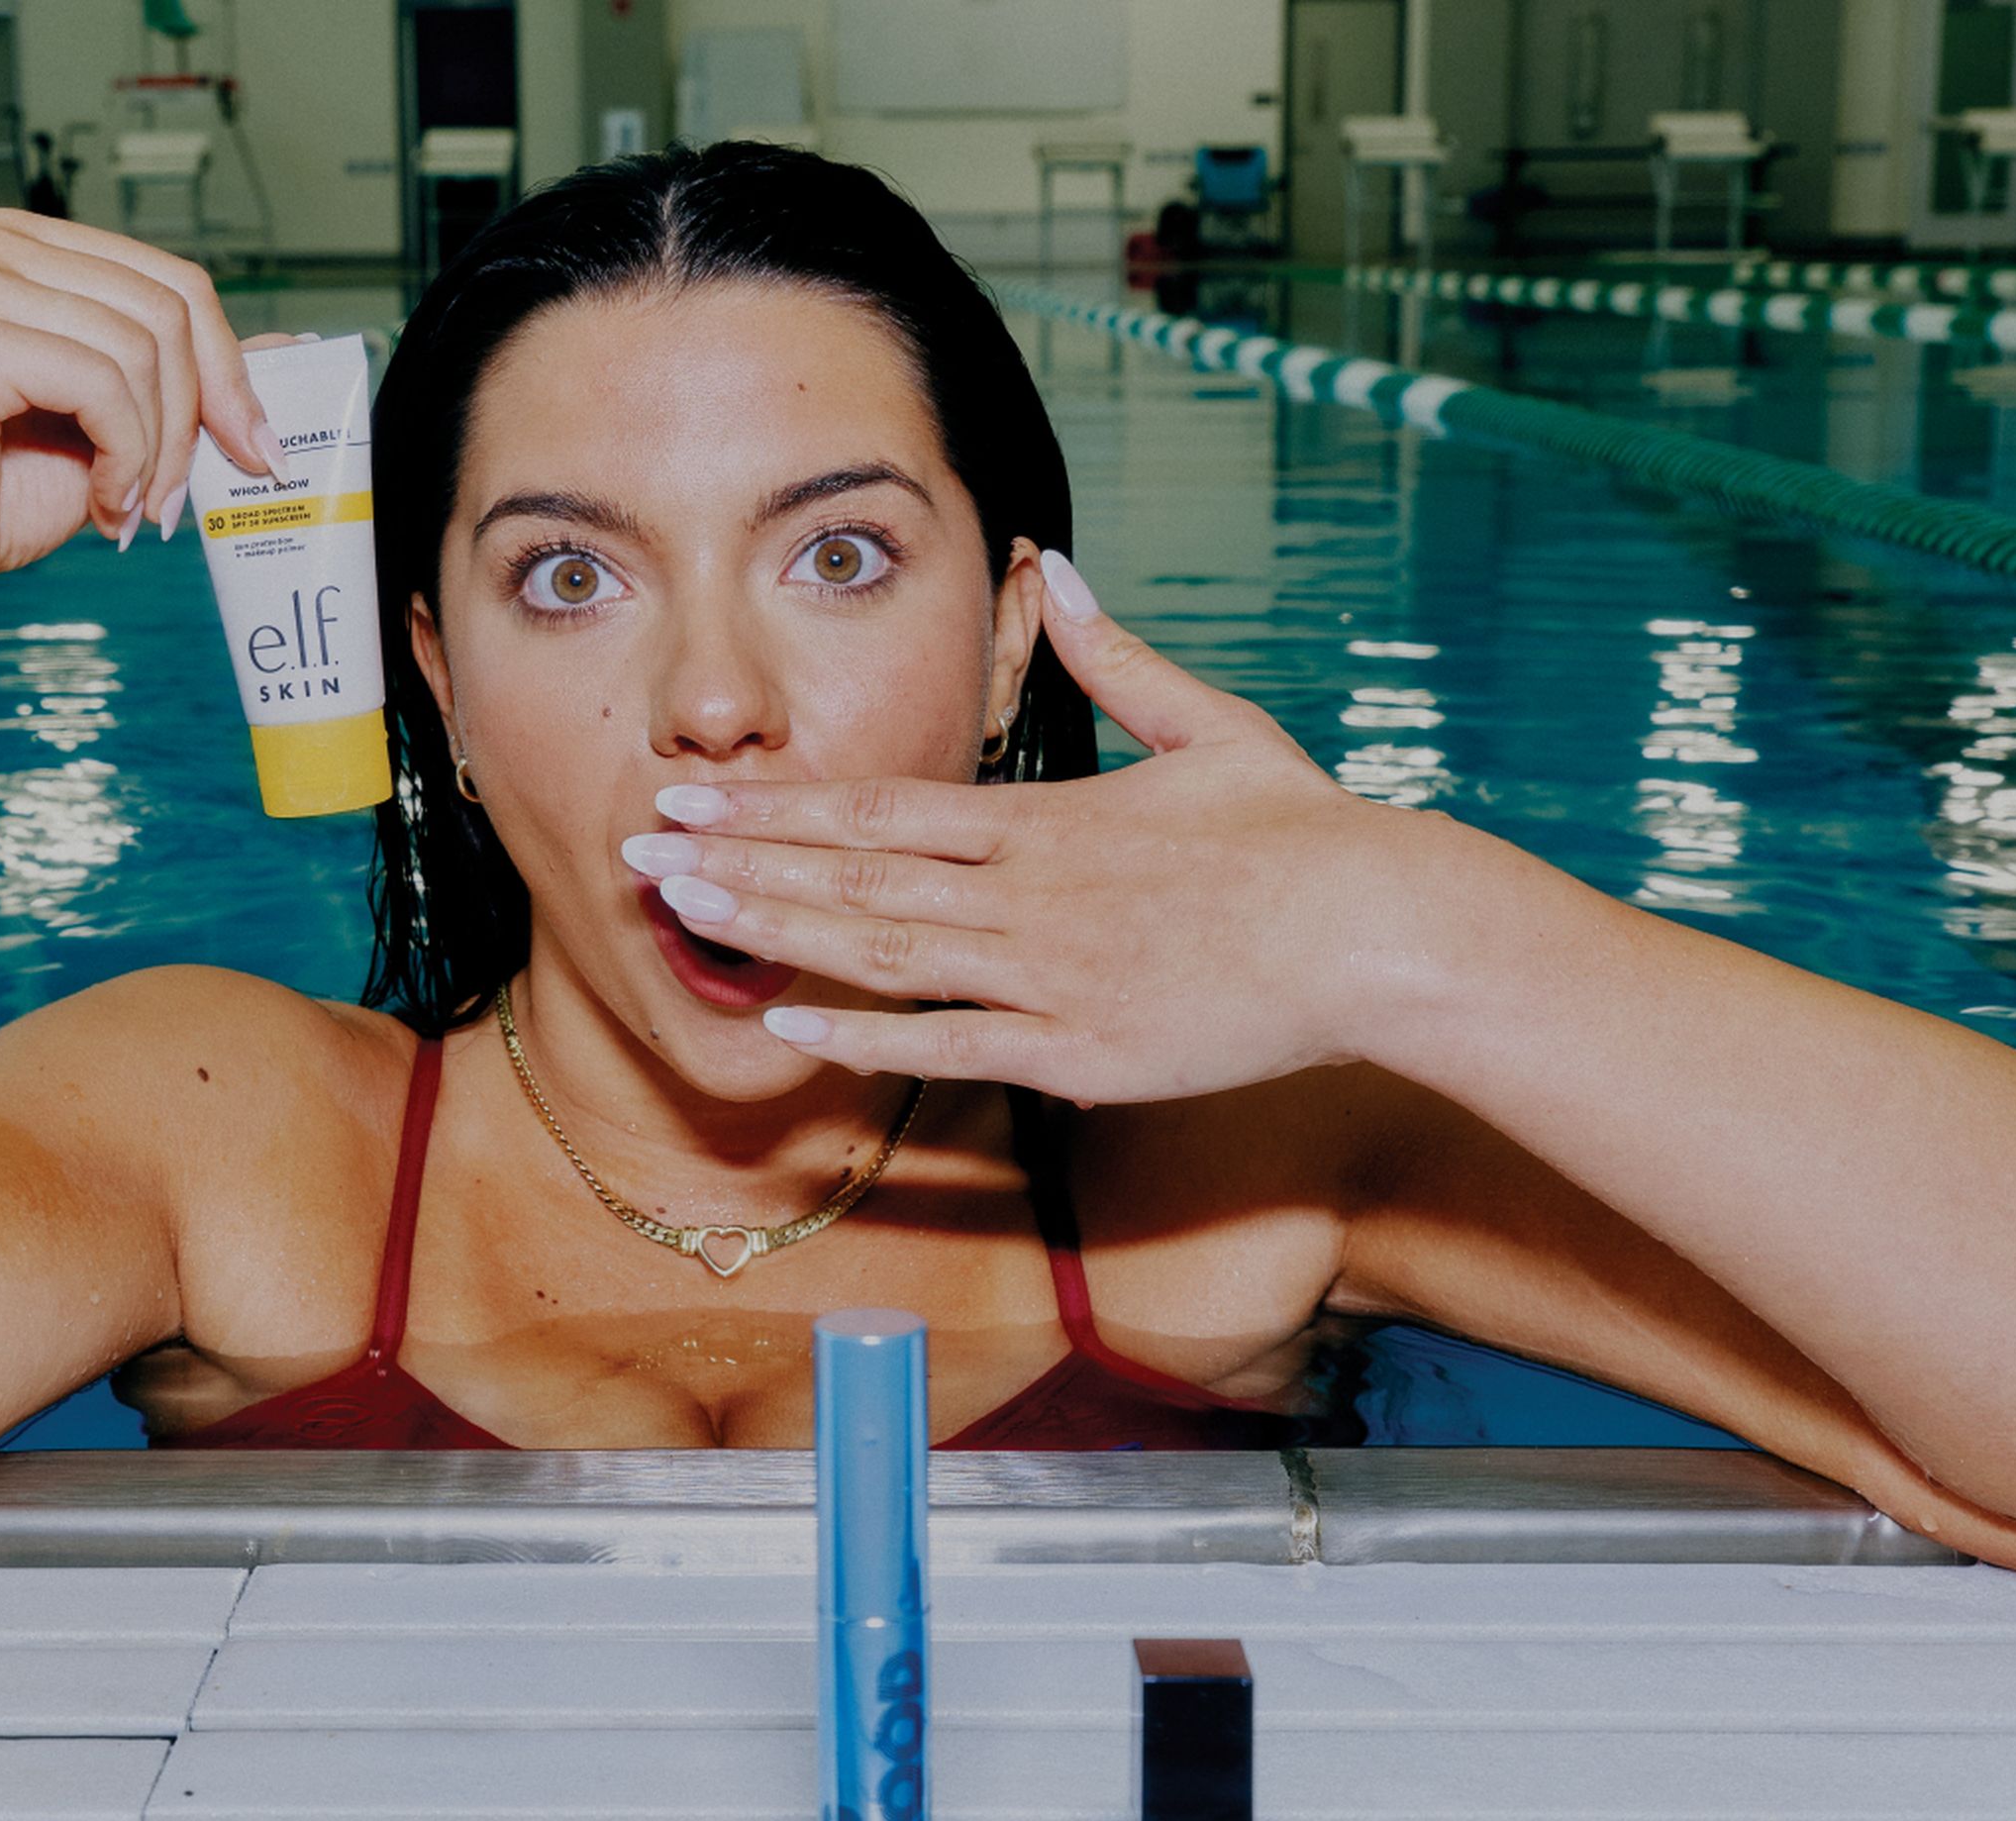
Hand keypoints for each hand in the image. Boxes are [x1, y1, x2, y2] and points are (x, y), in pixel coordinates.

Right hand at [0, 212, 279, 625]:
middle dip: (199, 413)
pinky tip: (106, 505)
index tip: (255, 447)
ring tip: (132, 509)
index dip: (227, 367)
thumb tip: (289, 347)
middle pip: (165, 306)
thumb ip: (182, 376)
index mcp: (20, 244)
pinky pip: (101, 383)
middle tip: (184, 496)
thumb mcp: (110, 426)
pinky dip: (125, 457)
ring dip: (158, 449)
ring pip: (139, 347)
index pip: (167, 279)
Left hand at [623, 552, 1468, 1103]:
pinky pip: (951, 1046)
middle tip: (637, 851)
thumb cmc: (1305, 833)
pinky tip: (790, 1022)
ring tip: (684, 919)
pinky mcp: (1080, 1051)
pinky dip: (867, 1036)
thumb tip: (1064, 574)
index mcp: (1049, 817)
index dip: (777, 805)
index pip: (880, 807)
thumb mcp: (1213, 724)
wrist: (1379, 932)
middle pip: (855, 875)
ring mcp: (1048, 974)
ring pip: (882, 952)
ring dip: (775, 934)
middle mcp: (1029, 892)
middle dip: (740, 864)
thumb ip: (1122, 659)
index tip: (694, 796)